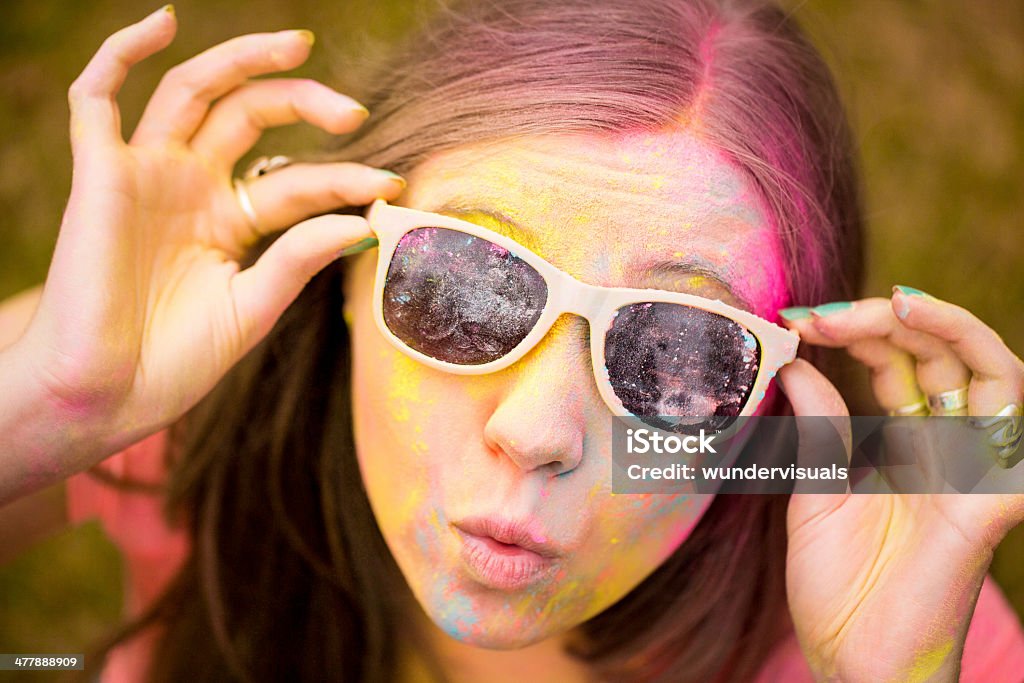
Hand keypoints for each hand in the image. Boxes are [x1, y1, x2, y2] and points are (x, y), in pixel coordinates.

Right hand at [14, 7, 402, 451]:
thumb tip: (363, 221)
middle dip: (304, 102)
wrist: (102, 399)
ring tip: (298, 44)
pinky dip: (121, 53)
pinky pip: (98, 99)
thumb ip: (299, 258)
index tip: (390, 186)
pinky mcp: (99, 176)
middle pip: (251, 115)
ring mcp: (146, 176)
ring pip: (193, 92)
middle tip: (353, 112)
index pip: (297, 181)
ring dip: (242, 60)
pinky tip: (163, 22)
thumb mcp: (252, 308)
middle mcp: (192, 187)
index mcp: (230, 221)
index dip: (344, 179)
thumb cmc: (174, 364)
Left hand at [775, 290, 1023, 680]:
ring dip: (950, 329)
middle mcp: (949, 451)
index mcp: (909, 447)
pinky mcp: (988, 506)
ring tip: (896, 302)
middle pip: (943, 357)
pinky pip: (1012, 440)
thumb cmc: (839, 589)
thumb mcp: (816, 493)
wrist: (852, 664)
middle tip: (824, 313)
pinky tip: (942, 341)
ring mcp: (974, 474)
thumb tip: (798, 363)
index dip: (854, 331)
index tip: (795, 318)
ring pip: (995, 375)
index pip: (897, 363)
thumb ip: (819, 429)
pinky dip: (997, 385)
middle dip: (888, 319)